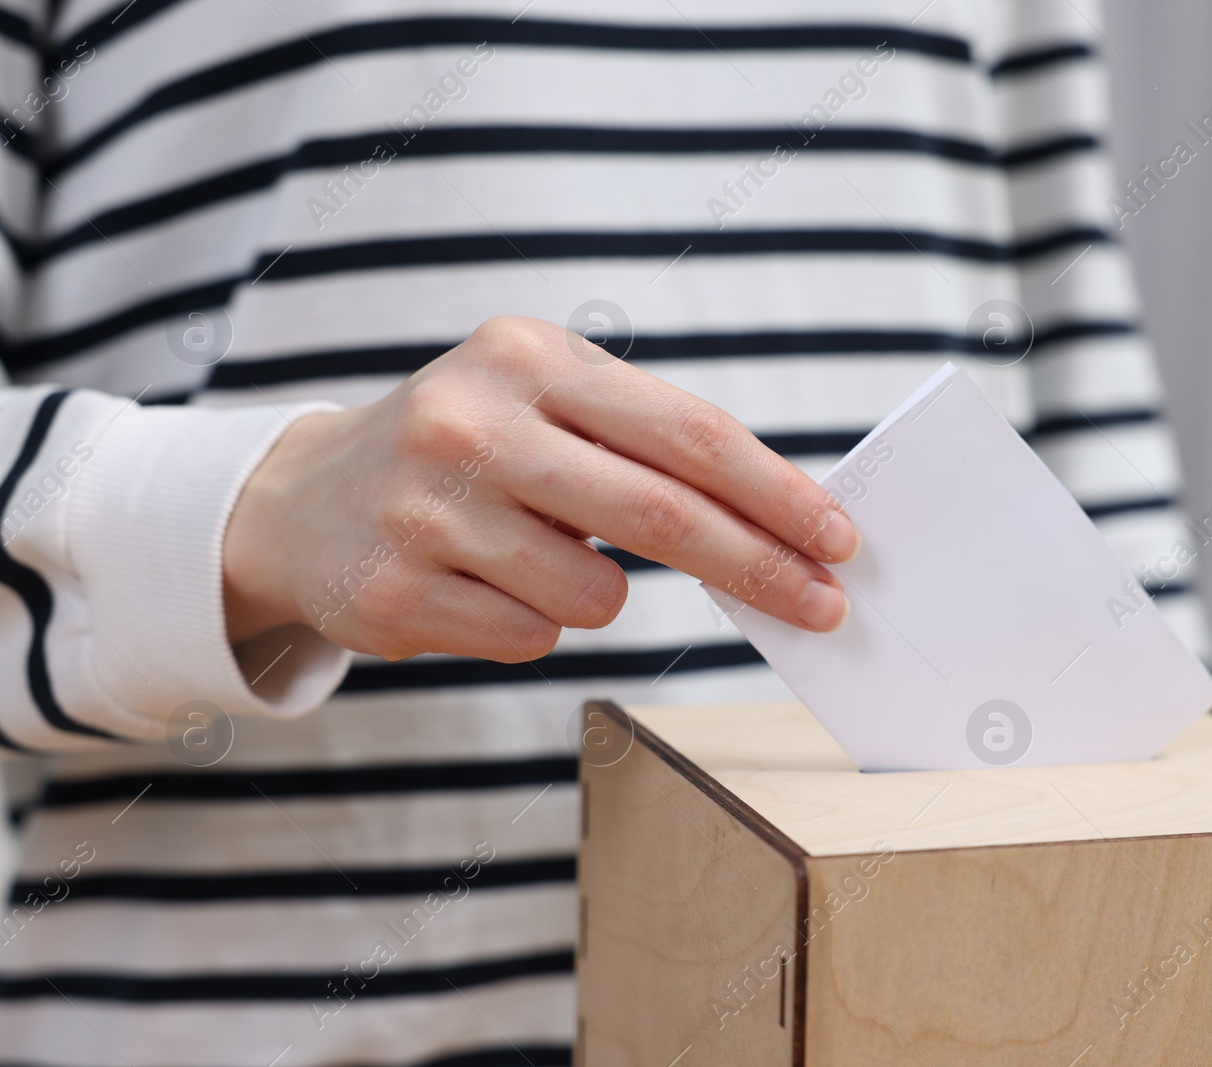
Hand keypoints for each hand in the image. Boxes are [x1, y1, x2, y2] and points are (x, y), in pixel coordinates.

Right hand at [222, 317, 856, 660]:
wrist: (302, 501)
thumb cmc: (466, 450)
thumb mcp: (543, 403)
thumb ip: (645, 445)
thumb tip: (781, 522)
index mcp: (527, 356)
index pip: (688, 431)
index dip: (777, 492)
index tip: (838, 539)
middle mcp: (472, 422)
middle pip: (662, 515)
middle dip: (759, 568)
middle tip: (823, 606)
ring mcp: (427, 510)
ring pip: (596, 596)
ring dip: (598, 595)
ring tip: (534, 557)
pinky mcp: (397, 592)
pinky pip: (532, 638)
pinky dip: (534, 624)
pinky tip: (479, 585)